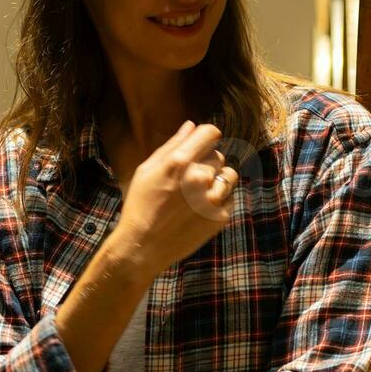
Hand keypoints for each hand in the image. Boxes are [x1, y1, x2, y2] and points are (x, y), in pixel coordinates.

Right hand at [109, 121, 238, 278]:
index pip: (211, 133)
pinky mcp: (221, 216)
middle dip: (207, 163)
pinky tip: (199, 210)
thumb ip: (171, 145)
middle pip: (219, 155)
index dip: (207, 137)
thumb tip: (191, 126)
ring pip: (229, 175)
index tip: (202, 144)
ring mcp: (213, 198)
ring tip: (198, 195)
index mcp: (180, 161)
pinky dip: (218, 201)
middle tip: (189, 180)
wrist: (143, 246)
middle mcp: (200, 177)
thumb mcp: (147, 170)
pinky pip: (229, 198)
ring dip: (217, 181)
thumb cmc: (140, 205)